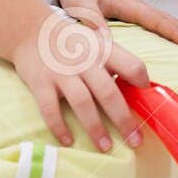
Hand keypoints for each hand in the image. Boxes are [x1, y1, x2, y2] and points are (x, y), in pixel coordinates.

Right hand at [18, 0, 177, 151]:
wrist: (30, 30)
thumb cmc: (71, 42)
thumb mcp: (96, 43)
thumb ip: (115, 62)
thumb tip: (138, 89)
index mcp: (103, 50)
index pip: (132, 65)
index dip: (142, 82)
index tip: (147, 100)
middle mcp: (84, 61)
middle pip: (109, 92)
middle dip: (123, 120)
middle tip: (135, 141)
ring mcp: (62, 73)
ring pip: (82, 103)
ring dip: (95, 128)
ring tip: (106, 147)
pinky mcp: (41, 83)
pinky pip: (50, 109)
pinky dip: (59, 127)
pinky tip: (68, 141)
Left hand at [46, 0, 177, 58]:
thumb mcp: (82, 7)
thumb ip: (94, 24)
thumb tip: (108, 47)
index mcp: (131, 6)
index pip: (163, 23)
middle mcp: (138, 7)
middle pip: (172, 23)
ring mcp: (135, 10)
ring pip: (166, 24)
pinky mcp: (129, 14)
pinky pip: (156, 26)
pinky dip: (169, 35)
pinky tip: (170, 45)